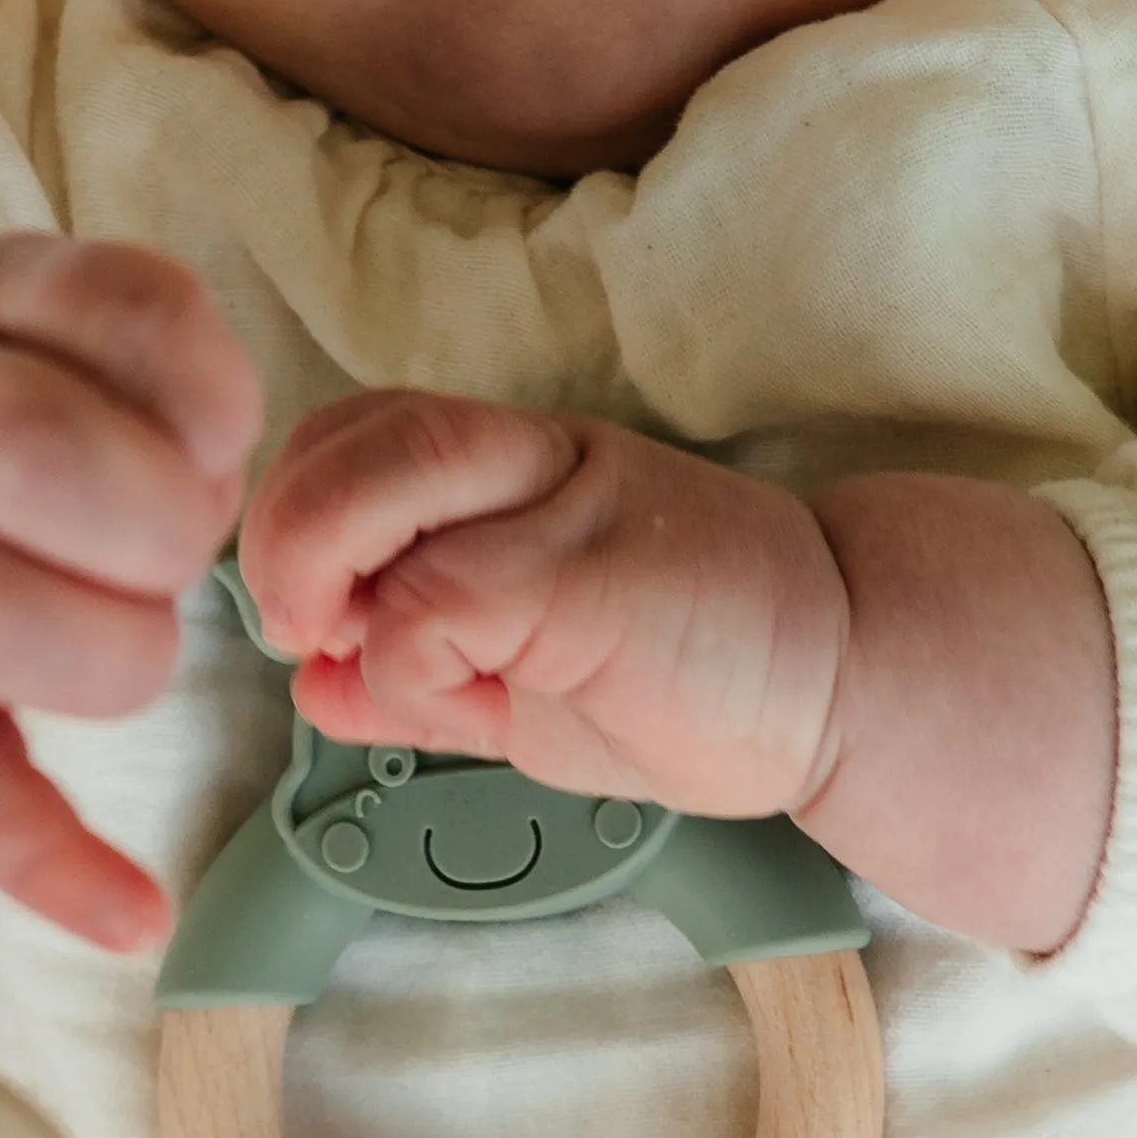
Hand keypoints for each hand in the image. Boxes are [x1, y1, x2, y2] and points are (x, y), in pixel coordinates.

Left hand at [244, 392, 850, 817]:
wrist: (854, 681)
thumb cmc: (703, 682)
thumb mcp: (528, 692)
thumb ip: (422, 679)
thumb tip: (312, 683)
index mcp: (517, 470)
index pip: (359, 429)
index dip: (295, 504)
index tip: (303, 613)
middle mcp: (538, 462)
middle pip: (357, 427)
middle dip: (281, 528)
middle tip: (295, 623)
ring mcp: (567, 506)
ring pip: (386, 472)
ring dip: (319, 561)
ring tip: (334, 640)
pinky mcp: (588, 572)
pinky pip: (441, 599)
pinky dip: (409, 665)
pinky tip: (464, 710)